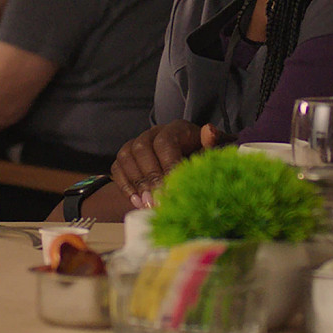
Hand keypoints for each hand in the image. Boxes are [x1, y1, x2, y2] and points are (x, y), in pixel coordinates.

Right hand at [110, 122, 225, 207]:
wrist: (193, 168)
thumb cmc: (205, 161)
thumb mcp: (215, 152)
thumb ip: (215, 143)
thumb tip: (209, 131)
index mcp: (176, 129)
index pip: (165, 143)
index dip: (167, 167)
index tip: (173, 190)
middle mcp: (154, 133)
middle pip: (142, 149)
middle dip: (150, 178)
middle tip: (158, 201)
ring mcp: (138, 144)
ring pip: (126, 156)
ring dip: (136, 182)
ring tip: (147, 204)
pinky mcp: (127, 159)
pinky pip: (117, 168)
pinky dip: (125, 186)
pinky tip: (137, 202)